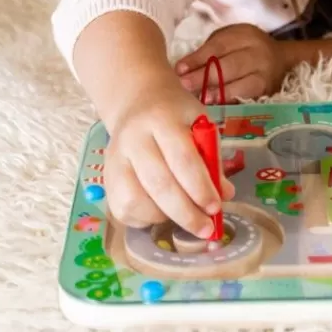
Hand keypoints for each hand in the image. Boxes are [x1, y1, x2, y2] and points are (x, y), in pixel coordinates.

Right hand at [105, 75, 234, 235]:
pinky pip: (123, 209)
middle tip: (205, 228)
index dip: (201, 188)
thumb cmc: (175, 116)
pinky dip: (144, 219)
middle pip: (159, 184)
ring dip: (163, 217)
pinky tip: (161, 213)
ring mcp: (114, 159)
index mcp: (161, 120)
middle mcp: (133, 139)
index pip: (182, 159)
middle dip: (186, 213)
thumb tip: (225, 195)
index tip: (216, 207)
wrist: (138, 102)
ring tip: (181, 215)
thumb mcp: (199, 124)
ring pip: (135, 201)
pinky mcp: (106, 177)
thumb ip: (211, 158)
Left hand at [175, 24, 287, 101]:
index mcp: (244, 35)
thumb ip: (208, 52)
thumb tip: (182, 70)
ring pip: (242, 84)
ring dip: (219, 93)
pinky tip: (218, 107)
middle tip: (184, 85)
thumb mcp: (228, 39)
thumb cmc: (244, 48)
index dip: (198, 59)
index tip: (180, 69)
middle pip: (229, 66)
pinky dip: (232, 102)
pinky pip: (249, 98)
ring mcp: (265, 73)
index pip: (218, 47)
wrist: (280, 57)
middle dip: (204, 77)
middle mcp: (257, 52)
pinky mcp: (268, 91)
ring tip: (201, 99)